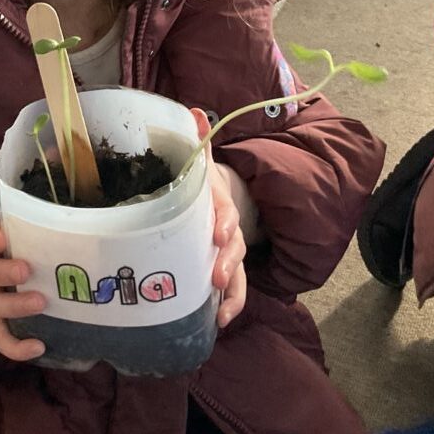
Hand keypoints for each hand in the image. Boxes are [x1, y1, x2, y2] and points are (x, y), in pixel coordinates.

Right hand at [0, 221, 45, 359]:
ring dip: (16, 306)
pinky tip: (38, 347)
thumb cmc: (21, 250)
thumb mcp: (25, 236)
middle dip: (5, 272)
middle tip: (26, 271)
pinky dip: (16, 347)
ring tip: (41, 303)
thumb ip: (43, 230)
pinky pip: (0, 337)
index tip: (4, 238)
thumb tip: (84, 225)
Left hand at [191, 109, 246, 328]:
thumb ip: (195, 140)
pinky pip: (234, 291)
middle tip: (218, 277)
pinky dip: (230, 305)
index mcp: (219, 202)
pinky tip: (217, 322)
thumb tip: (194, 111)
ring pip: (239, 273)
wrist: (216, 196)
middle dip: (228, 262)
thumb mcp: (197, 162)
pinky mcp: (225, 270)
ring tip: (222, 312)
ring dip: (233, 293)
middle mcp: (229, 229)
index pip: (226, 210)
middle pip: (235, 246)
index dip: (224, 221)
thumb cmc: (201, 183)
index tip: (217, 234)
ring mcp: (230, 252)